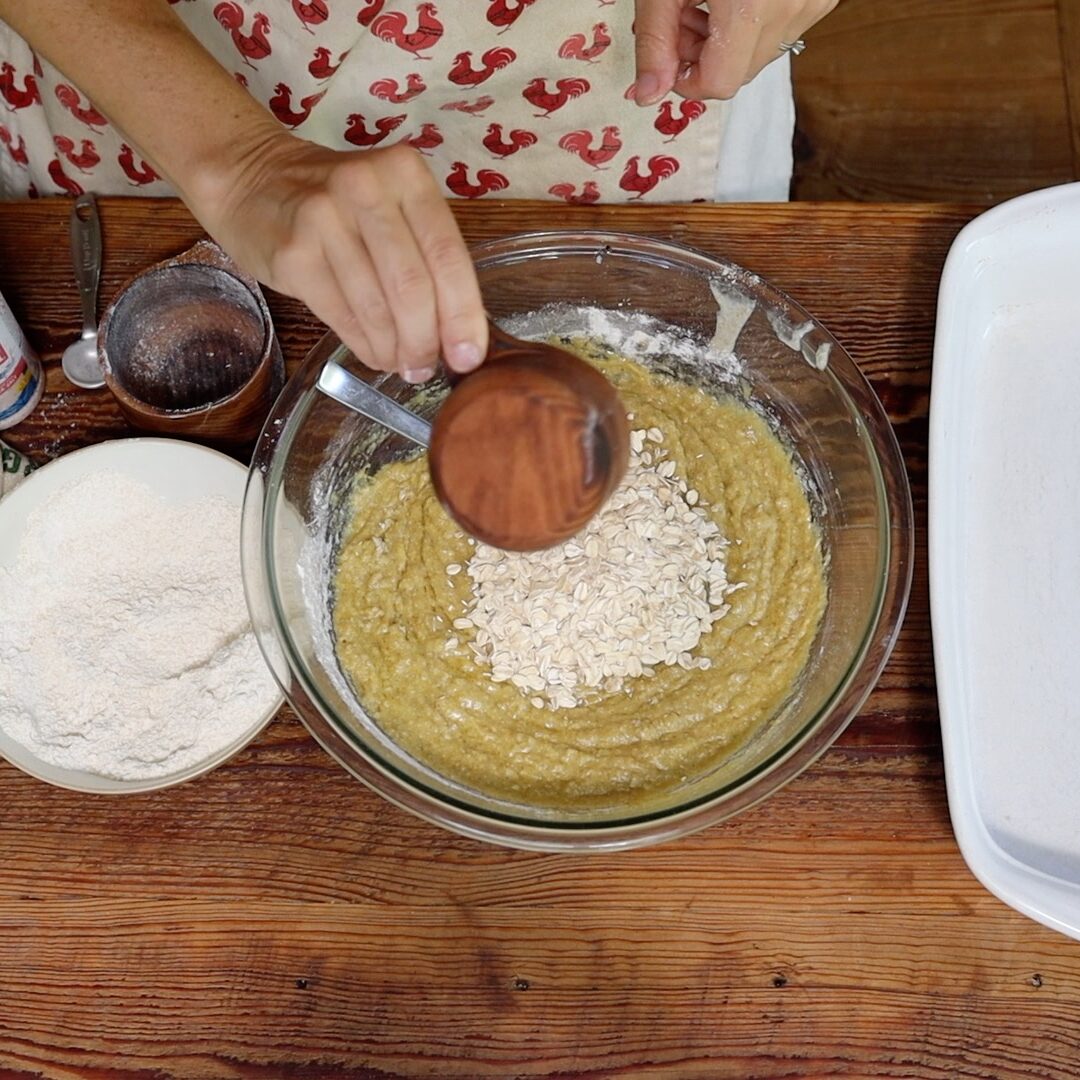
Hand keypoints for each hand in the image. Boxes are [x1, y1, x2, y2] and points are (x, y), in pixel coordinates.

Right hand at [188, 132, 487, 383]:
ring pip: (378, 307)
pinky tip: (375, 355)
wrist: (250, 178)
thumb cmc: (336, 202)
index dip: (463, 315)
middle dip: (426, 341)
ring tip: (402, 366)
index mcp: (405, 174)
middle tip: (428, 369)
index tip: (469, 356)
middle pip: (414, 287)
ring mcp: (324, 218)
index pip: (448, 254)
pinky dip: (365, 346)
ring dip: (395, 350)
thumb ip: (425, 253)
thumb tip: (457, 334)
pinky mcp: (294, 253)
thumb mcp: (389, 204)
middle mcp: (367, 188)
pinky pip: (342, 316)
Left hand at [633, 0, 836, 104]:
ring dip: (729, 39)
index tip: (670, 56)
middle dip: (704, 55)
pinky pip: (783, 25)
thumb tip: (647, 92)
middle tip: (682, 15)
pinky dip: (756, 19)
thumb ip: (655, 40)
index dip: (687, 78)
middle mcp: (790, 6)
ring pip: (761, 51)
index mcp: (751, 7)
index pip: (720, 83)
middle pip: (740, 71)